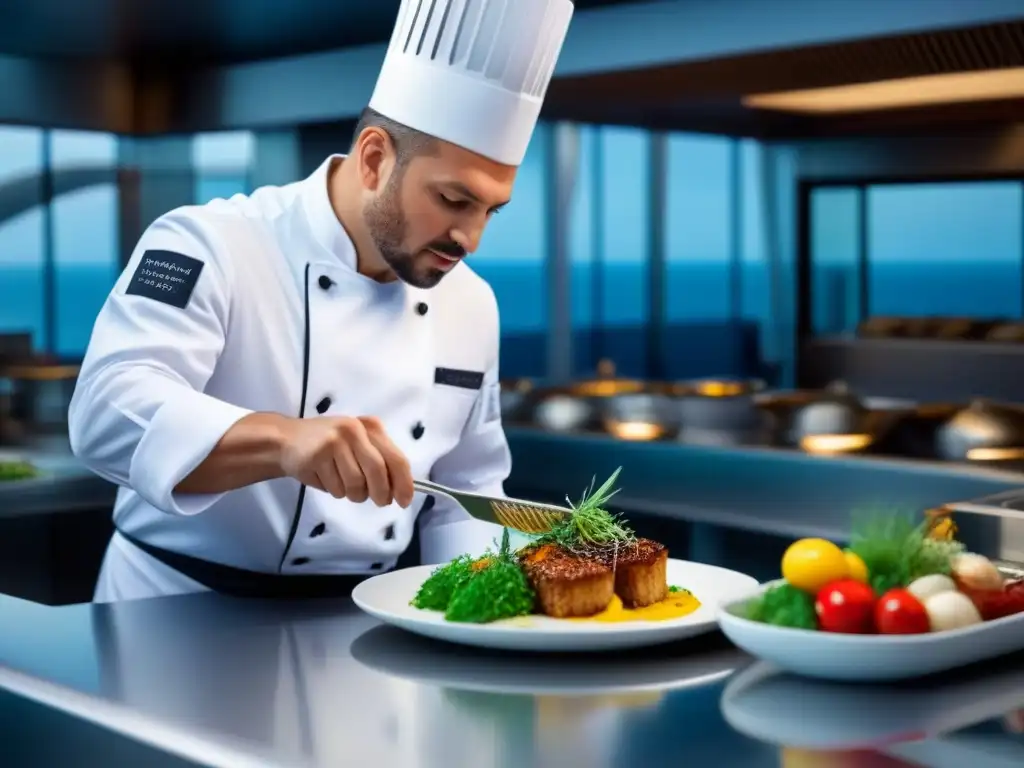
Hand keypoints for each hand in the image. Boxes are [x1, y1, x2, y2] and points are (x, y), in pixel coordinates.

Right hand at [277, 416, 414, 506]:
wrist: (287, 439)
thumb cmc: (330, 445)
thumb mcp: (359, 444)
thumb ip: (380, 461)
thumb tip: (400, 491)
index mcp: (372, 427)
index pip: (397, 458)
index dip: (404, 484)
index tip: (404, 501)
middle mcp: (355, 430)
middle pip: (378, 473)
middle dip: (380, 494)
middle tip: (379, 501)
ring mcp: (335, 442)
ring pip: (356, 485)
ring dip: (353, 494)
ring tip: (342, 483)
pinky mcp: (317, 456)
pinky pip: (335, 488)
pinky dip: (333, 491)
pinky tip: (324, 477)